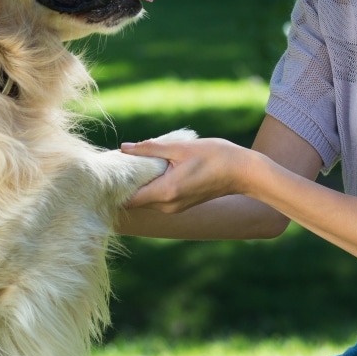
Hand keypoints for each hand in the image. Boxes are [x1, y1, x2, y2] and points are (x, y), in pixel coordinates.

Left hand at [120, 136, 254, 212]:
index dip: (117, 185)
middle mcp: (168, 206)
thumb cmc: (215, 156)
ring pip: (147, 199)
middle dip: (127, 182)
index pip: (128, 199)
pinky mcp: (182, 204)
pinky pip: (158, 198)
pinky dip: (153, 185)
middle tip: (123, 159)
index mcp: (165, 192)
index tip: (112, 169)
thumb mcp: (181, 148)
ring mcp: (175, 208)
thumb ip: (150, 149)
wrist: (244, 173)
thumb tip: (124, 148)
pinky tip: (156, 167)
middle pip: (135, 200)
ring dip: (141, 183)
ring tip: (139, 160)